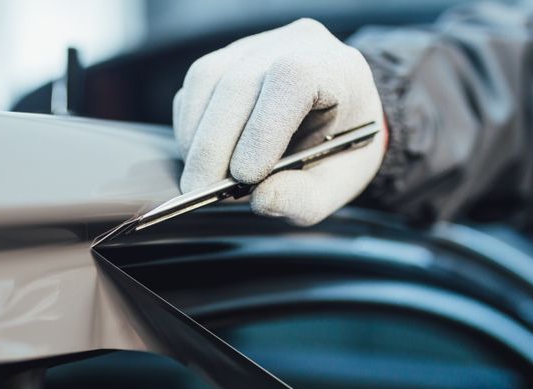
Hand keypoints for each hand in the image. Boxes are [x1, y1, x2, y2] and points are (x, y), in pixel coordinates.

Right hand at [172, 18, 386, 226]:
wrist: (339, 118)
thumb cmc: (342, 148)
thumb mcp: (339, 183)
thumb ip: (305, 197)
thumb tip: (261, 199)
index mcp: (337, 69)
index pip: (293, 78)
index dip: (264, 128)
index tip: (246, 176)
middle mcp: (294, 45)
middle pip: (238, 82)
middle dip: (214, 145)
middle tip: (202, 191)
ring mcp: (255, 47)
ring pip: (207, 80)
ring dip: (195, 137)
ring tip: (202, 178)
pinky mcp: (226, 60)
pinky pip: (194, 88)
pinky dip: (190, 128)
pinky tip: (204, 157)